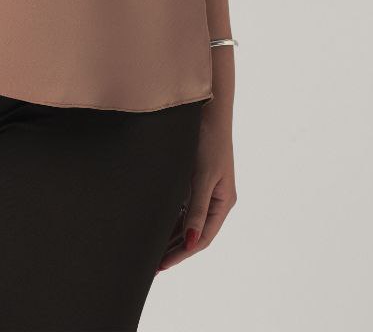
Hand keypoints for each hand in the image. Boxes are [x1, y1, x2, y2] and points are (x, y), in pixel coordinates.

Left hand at [154, 101, 236, 271]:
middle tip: (150, 264)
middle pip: (194, 233)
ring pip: (187, 221)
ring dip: (171, 236)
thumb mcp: (203, 177)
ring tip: (150, 249)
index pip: (202, 238)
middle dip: (174, 249)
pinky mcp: (195, 179)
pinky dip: (171, 218)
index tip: (161, 265)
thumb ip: (197, 209)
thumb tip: (192, 242)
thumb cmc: (209, 140)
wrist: (207, 108)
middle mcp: (216, 199)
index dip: (182, 254)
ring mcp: (206, 190)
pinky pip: (182, 206)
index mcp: (223, 202)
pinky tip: (155, 224)